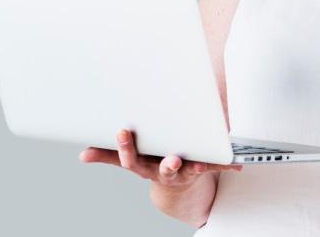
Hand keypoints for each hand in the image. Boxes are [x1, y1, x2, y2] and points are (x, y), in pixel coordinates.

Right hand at [79, 129, 242, 186]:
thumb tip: (83, 155)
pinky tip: (236, 164)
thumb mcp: (133, 160)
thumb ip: (110, 156)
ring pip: (190, 170)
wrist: (178, 188)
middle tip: (172, 159)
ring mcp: (185, 172)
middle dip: (167, 164)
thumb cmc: (153, 164)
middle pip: (164, 169)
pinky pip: (215, 167)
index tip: (123, 132)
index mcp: (145, 166)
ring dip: (197, 167)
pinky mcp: (203, 170)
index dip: (126, 147)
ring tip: (202, 165)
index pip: (132, 159)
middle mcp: (164, 171)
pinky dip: (226, 164)